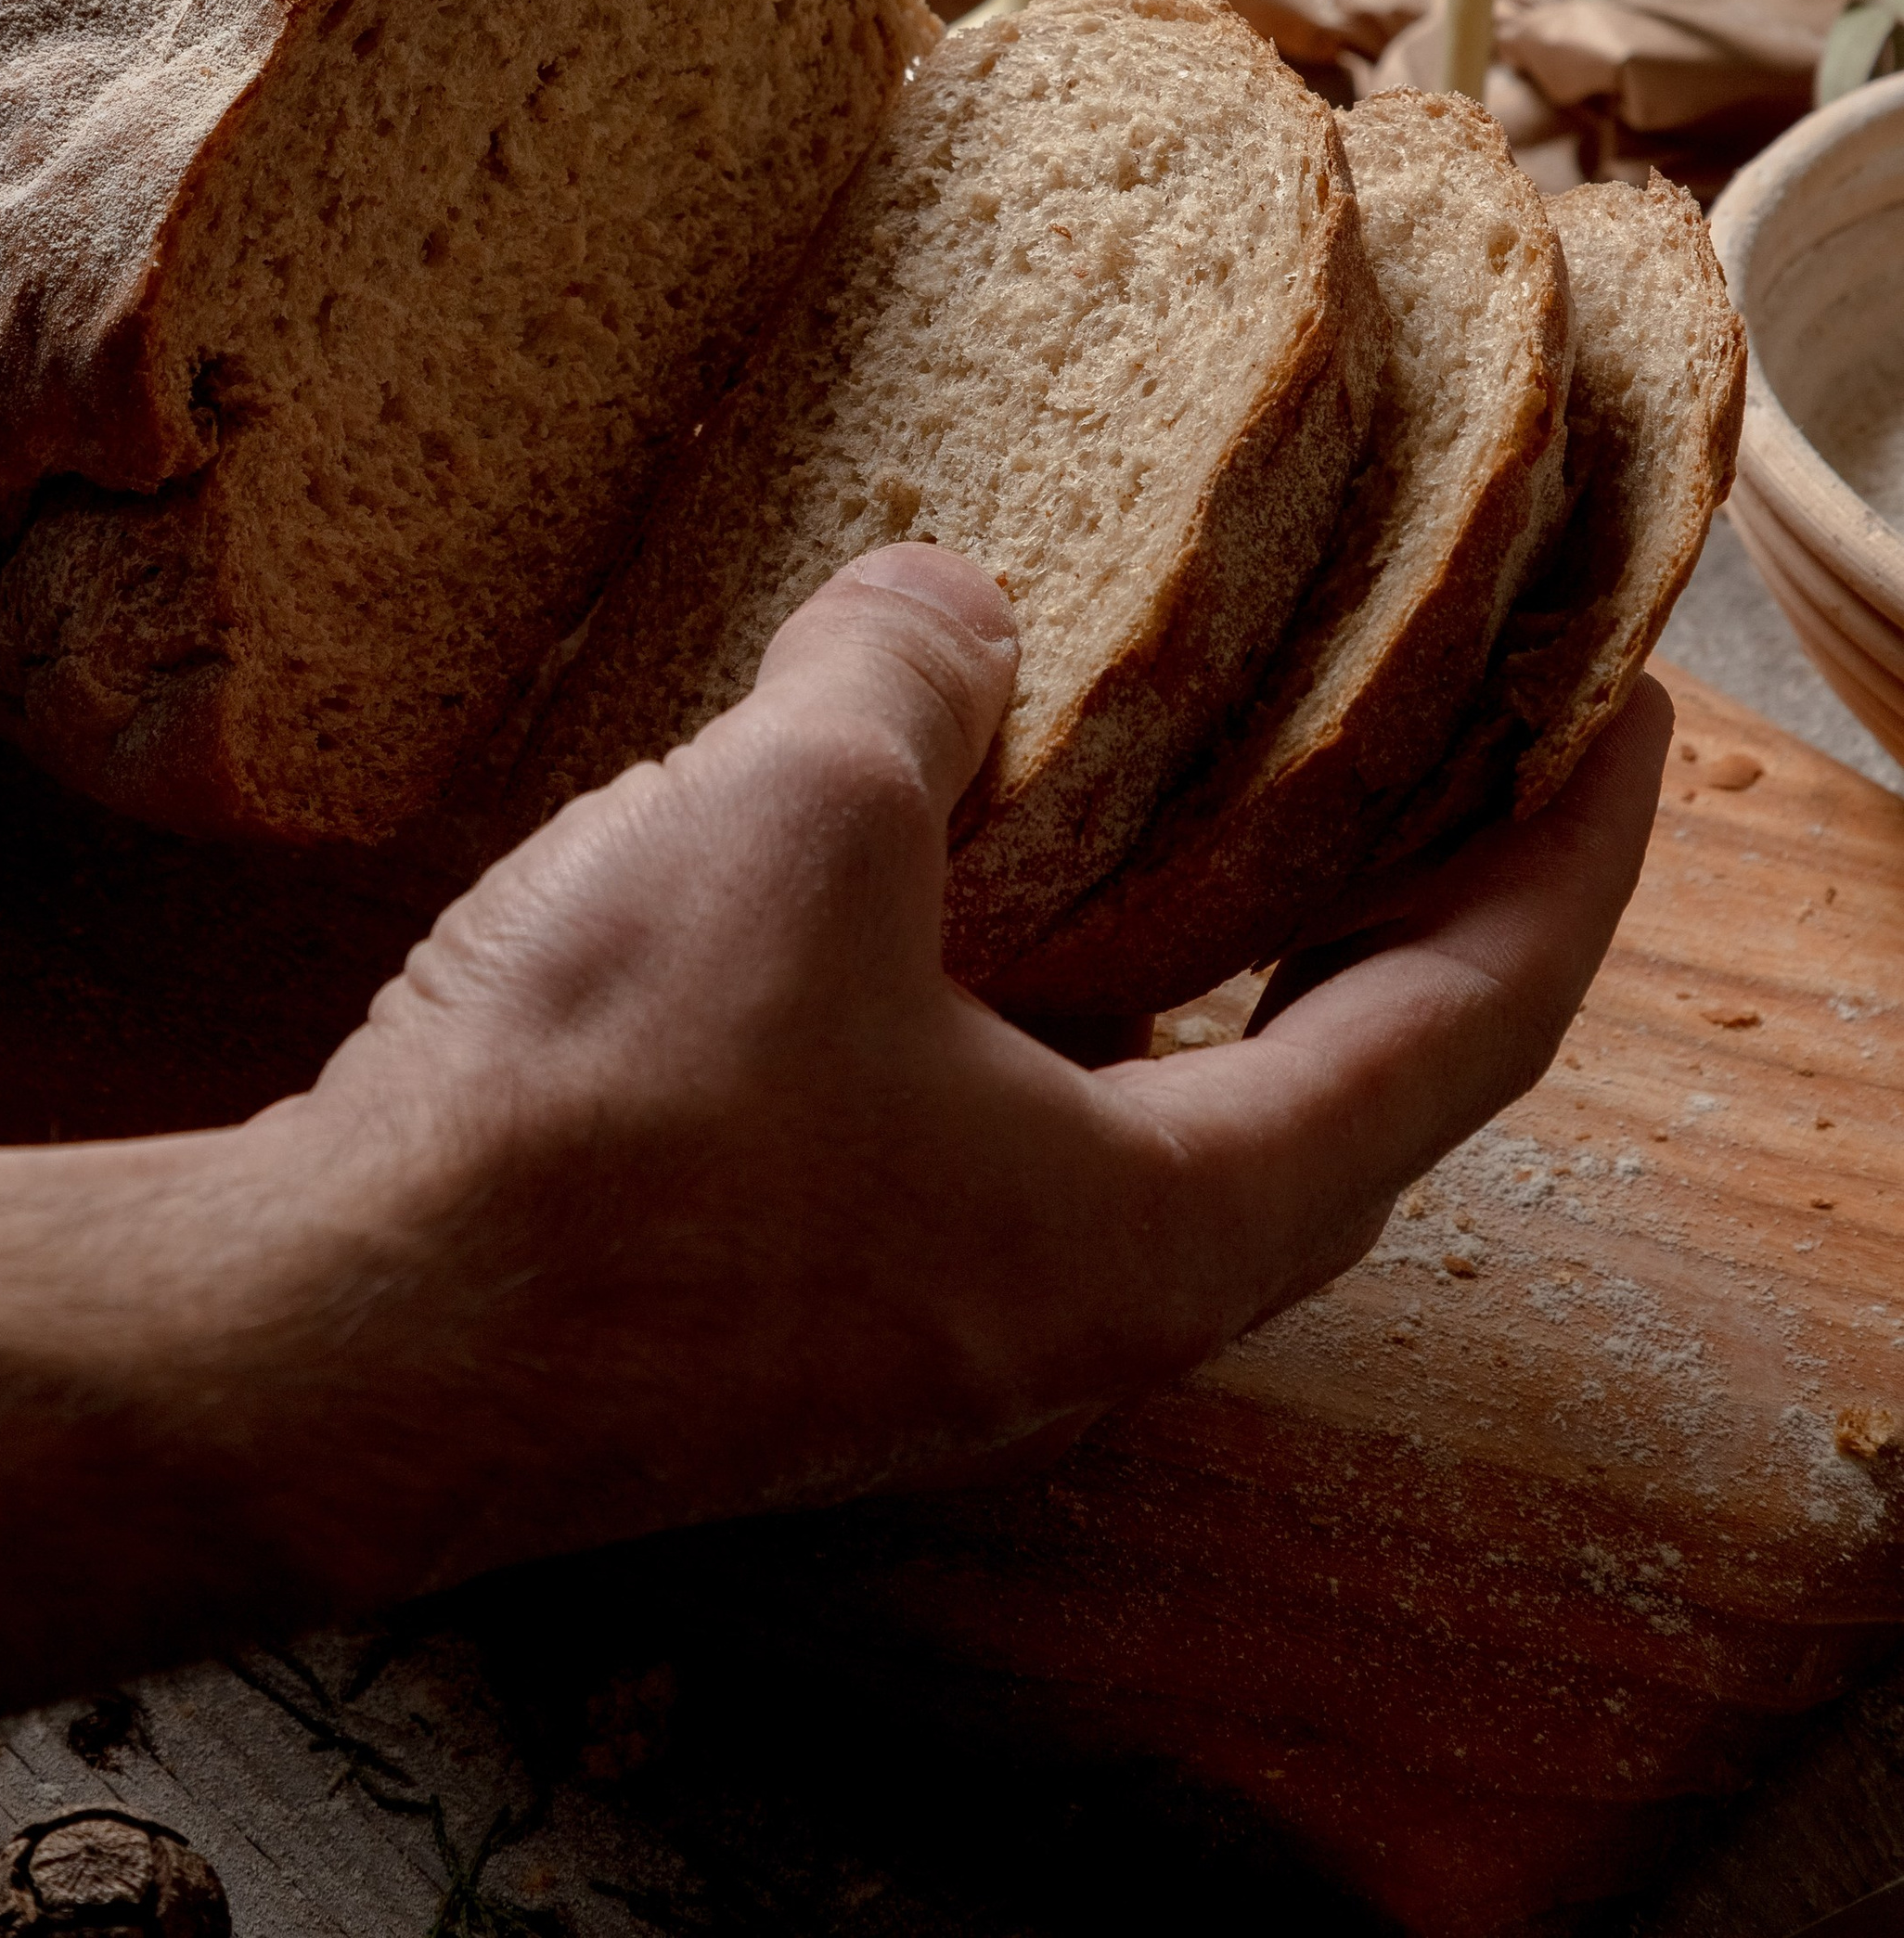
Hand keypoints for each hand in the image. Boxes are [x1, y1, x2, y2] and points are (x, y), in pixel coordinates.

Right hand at [0, 544, 1663, 1821]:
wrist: (330, 1348)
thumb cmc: (602, 1129)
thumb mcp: (799, 822)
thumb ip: (911, 680)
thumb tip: (945, 610)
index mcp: (1173, 1221)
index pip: (1467, 1017)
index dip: (1568, 844)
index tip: (1627, 702)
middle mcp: (1090, 1292)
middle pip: (1334, 1062)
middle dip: (1408, 873)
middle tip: (1453, 706)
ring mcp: (945, 1302)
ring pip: (1150, 1078)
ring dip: (1207, 914)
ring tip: (1219, 740)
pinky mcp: (812, 1275)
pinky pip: (995, 1084)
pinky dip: (1035, 951)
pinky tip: (945, 834)